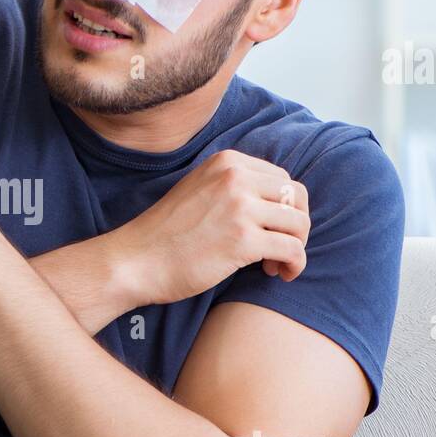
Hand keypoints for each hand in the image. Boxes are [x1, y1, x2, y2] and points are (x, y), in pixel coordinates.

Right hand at [113, 149, 309, 305]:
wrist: (135, 261)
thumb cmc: (165, 234)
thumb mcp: (198, 190)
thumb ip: (231, 186)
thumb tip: (276, 203)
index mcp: (226, 162)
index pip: (281, 177)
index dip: (284, 207)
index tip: (270, 229)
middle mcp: (235, 178)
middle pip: (296, 196)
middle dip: (296, 225)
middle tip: (279, 248)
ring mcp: (240, 207)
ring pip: (299, 223)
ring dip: (296, 247)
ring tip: (274, 264)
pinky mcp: (243, 240)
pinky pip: (292, 249)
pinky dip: (294, 264)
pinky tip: (278, 274)